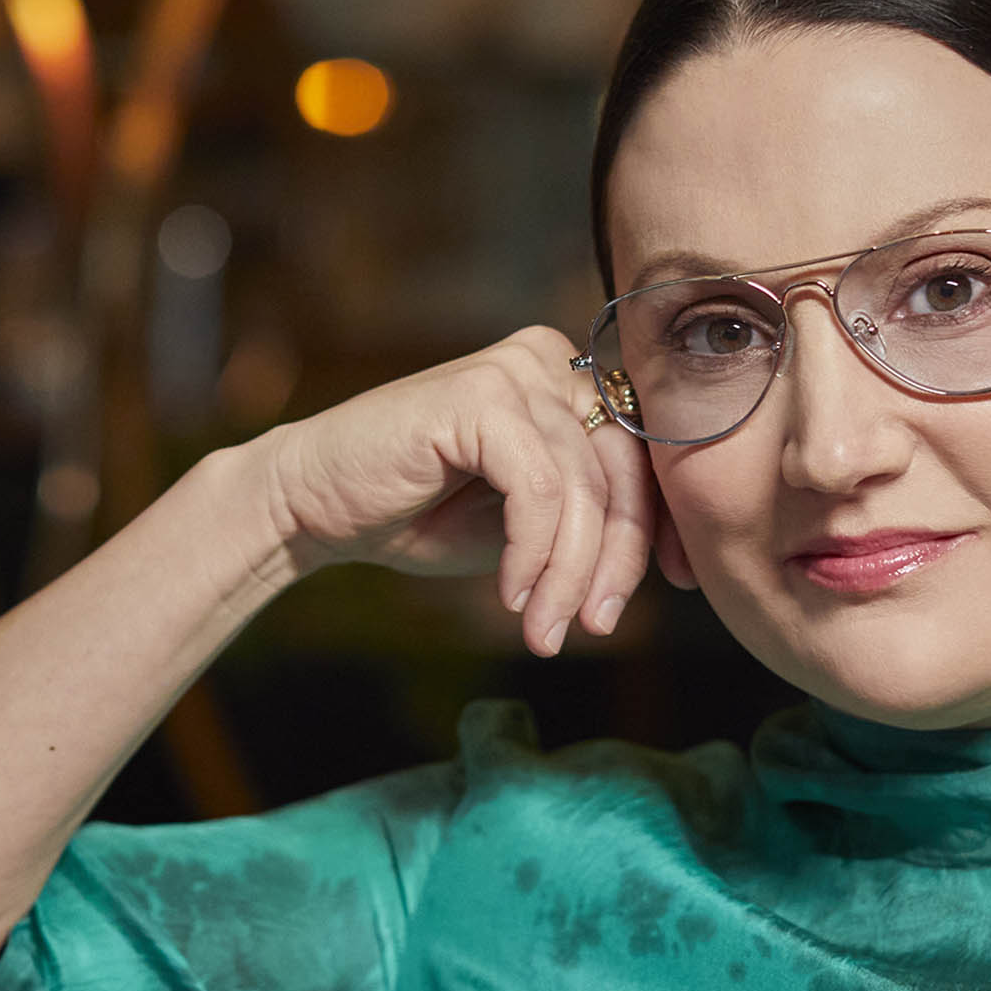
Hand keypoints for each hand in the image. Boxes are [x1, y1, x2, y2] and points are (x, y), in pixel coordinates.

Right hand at [256, 326, 653, 654]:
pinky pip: (539, 488)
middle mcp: (550, 361)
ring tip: (544, 629)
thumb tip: (665, 558)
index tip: (675, 584)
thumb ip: (586, 522)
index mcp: (569, 382)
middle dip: (617, 560)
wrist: (315, 504)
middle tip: (596, 626)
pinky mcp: (479, 395)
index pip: (644, 455)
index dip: (661, 525)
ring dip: (567, 573)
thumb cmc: (419, 515)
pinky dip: (533, 551)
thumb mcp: (526, 524)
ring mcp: (515, 370)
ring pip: (581, 488)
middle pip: (623, 470)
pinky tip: (512, 595)